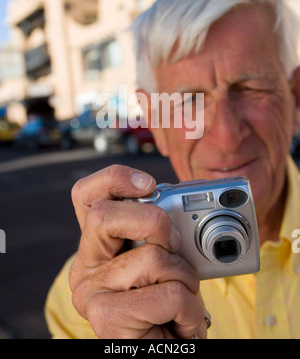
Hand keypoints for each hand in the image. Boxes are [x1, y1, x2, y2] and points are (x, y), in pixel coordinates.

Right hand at [69, 164, 207, 338]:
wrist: (164, 352)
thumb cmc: (167, 304)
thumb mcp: (163, 257)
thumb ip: (160, 232)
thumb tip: (178, 207)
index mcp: (97, 244)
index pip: (86, 195)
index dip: (115, 178)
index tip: (148, 183)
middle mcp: (85, 265)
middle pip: (105, 216)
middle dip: (155, 221)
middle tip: (174, 244)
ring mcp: (91, 292)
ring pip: (151, 257)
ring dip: (185, 278)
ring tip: (182, 301)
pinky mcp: (106, 318)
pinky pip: (168, 294)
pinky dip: (190, 308)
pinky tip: (180, 322)